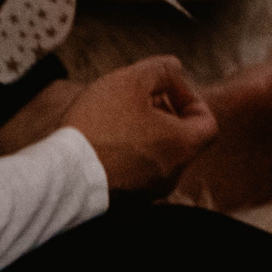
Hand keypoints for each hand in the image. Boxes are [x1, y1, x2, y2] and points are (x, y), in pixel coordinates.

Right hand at [60, 55, 217, 195]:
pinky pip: (134, 172)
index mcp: (182, 147)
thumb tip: (174, 69)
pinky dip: (126, 153)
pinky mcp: (124, 203)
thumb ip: (161, 69)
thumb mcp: (132, 81)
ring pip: (156, 155)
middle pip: (180, 138)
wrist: (64, 176)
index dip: (190, 99)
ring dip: (143, 132)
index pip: (207, 123)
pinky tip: (100, 139)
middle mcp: (171, 175)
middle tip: (134, 97)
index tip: (164, 88)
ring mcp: (148, 193)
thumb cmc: (101, 126)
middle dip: (162, 112)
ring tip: (113, 115)